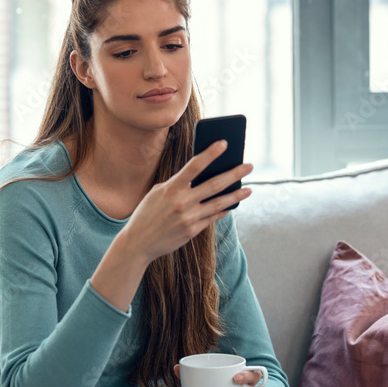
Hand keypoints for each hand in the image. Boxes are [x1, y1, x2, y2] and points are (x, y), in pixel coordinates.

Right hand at [122, 140, 252, 263]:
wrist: (138, 242)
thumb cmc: (147, 213)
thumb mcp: (157, 193)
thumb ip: (177, 184)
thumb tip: (201, 177)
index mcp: (171, 188)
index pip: (194, 166)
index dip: (210, 153)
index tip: (224, 143)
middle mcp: (182, 202)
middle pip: (214, 185)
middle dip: (234, 174)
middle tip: (249, 165)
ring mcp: (188, 218)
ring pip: (218, 204)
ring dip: (236, 195)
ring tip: (249, 189)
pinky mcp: (192, 231)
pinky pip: (212, 218)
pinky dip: (223, 210)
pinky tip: (232, 204)